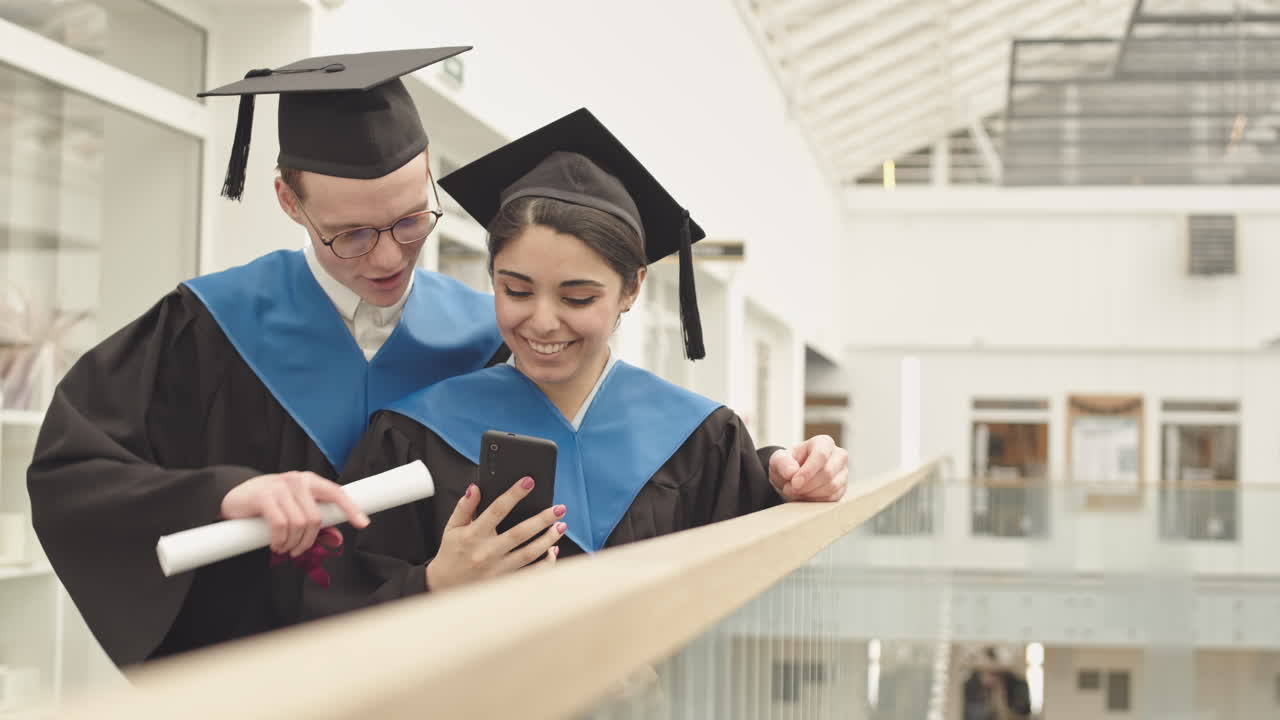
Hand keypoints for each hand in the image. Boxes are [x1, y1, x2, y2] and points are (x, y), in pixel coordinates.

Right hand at [220, 471, 369, 556]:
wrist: (236, 496)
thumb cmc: (271, 505)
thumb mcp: (295, 508)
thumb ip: (315, 520)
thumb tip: (337, 539)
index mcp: (310, 481)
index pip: (336, 493)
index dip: (350, 508)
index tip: (363, 524)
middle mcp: (298, 480)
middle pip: (315, 518)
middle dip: (308, 541)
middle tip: (297, 552)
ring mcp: (280, 486)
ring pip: (299, 524)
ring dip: (292, 544)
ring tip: (284, 548)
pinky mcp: (263, 496)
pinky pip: (280, 525)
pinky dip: (280, 540)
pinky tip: (276, 545)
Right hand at [425, 477, 565, 591]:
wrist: (445, 587)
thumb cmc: (451, 553)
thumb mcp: (452, 527)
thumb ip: (464, 507)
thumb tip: (475, 487)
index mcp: (473, 535)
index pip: (497, 510)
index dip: (514, 494)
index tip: (529, 481)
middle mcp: (487, 552)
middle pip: (520, 533)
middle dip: (542, 519)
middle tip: (560, 508)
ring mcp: (498, 569)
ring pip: (529, 553)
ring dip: (548, 540)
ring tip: (562, 526)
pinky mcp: (504, 581)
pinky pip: (530, 573)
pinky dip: (545, 563)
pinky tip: (553, 550)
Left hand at [768, 435, 848, 501]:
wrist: (793, 476)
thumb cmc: (788, 464)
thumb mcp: (779, 460)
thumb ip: (782, 463)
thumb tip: (791, 472)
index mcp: (824, 442)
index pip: (821, 455)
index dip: (807, 471)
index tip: (794, 483)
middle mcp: (838, 455)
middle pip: (828, 472)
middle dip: (806, 485)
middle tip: (789, 489)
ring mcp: (843, 472)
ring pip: (832, 487)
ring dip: (810, 494)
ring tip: (795, 492)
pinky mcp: (842, 488)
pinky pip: (832, 498)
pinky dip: (815, 500)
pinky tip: (804, 496)